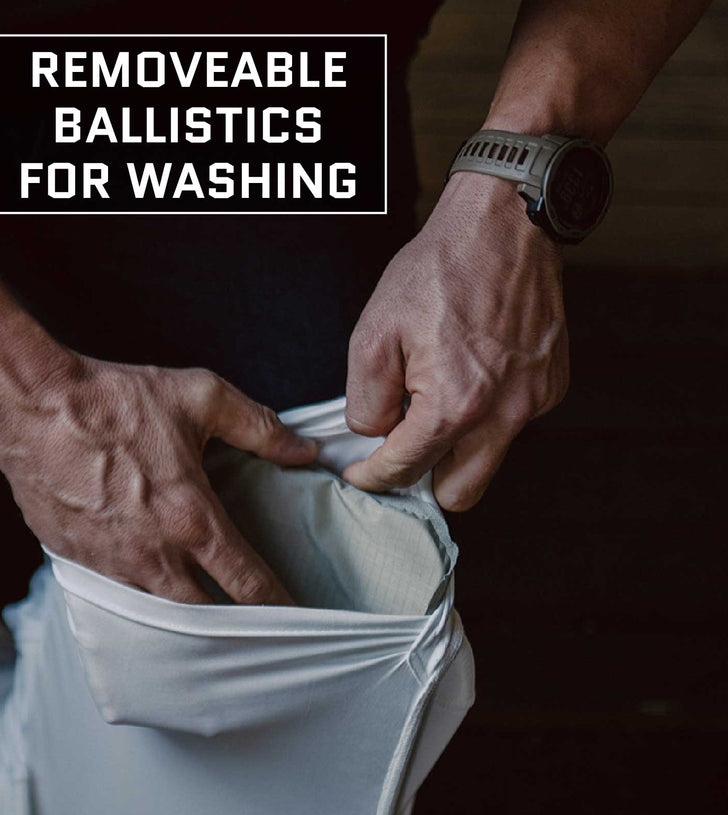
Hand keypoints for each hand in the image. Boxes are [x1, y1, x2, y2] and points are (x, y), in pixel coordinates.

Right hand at [0, 352, 317, 604]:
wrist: (31, 408)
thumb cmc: (113, 401)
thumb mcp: (200, 397)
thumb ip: (259, 427)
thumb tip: (303, 450)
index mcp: (191, 519)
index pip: (247, 584)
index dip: (279, 605)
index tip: (297, 616)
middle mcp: (153, 554)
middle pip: (205, 619)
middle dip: (233, 629)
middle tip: (255, 629)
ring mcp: (112, 564)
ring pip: (159, 614)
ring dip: (185, 619)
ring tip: (207, 619)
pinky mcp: (78, 562)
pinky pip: (118, 595)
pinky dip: (140, 597)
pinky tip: (150, 587)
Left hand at [343, 170, 568, 509]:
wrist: (504, 223)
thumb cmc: (438, 270)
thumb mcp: (374, 334)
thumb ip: (366, 400)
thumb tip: (375, 433)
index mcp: (454, 406)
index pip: (404, 470)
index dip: (372, 477)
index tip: (360, 474)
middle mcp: (503, 413)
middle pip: (459, 493)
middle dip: (425, 480)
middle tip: (401, 450)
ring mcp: (534, 401)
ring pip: (488, 460)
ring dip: (457, 447)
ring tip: (433, 402)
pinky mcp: (552, 385)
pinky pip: (512, 424)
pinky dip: (487, 415)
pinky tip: (470, 375)